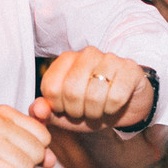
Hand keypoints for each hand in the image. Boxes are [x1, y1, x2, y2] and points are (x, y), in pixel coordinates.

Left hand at [32, 48, 150, 131]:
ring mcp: (110, 59)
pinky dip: (113, 109)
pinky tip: (114, 106)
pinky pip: (116, 97)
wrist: (125, 106)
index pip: (51, 88)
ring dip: (96, 113)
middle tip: (86, 112)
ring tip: (100, 110)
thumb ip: (45, 112)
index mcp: (66, 60)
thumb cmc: (91, 107)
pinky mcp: (130, 69)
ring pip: (94, 95)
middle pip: (72, 91)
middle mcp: (87, 54)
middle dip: (78, 112)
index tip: (68, 108)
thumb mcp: (64, 114)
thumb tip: (37, 109)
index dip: (59, 107)